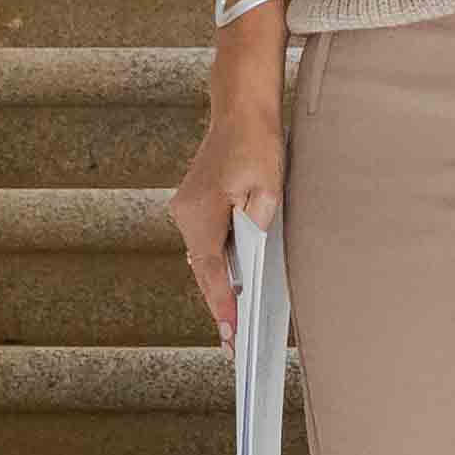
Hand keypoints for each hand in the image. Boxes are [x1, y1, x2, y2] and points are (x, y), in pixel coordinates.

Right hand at [169, 31, 288, 342]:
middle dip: (219, 306)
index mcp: (201, 213)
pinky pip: (205, 244)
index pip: (213, 270)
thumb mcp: (268, 181)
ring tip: (234, 323)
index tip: (232, 335)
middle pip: (204, 270)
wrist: (240, 109)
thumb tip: (256, 246)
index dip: (224, 305)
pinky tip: (232, 284)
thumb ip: (262, 216)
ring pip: (203, 259)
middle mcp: (185, 214)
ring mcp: (185, 210)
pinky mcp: (193, 205)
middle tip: (233, 345)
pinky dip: (218, 265)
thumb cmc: (257, 143)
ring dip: (218, 286)